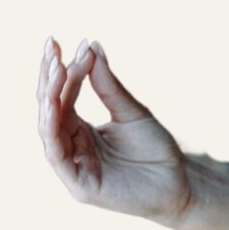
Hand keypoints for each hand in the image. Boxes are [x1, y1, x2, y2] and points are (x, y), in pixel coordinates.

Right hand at [35, 36, 192, 222]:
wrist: (180, 185)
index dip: (62, 70)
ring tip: (56, 68)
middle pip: (48, 109)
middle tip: (52, 47)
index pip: (61, 97)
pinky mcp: (79, 186)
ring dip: (48, 98)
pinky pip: (56, 155)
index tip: (72, 42)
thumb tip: (92, 45)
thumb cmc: (156, 151)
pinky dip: (52, 129)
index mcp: (79, 131)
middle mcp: (71, 147)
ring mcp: (72, 168)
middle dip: (48, 77)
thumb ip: (108, 85)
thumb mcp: (131, 112)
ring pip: (48, 129)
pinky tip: (53, 104)